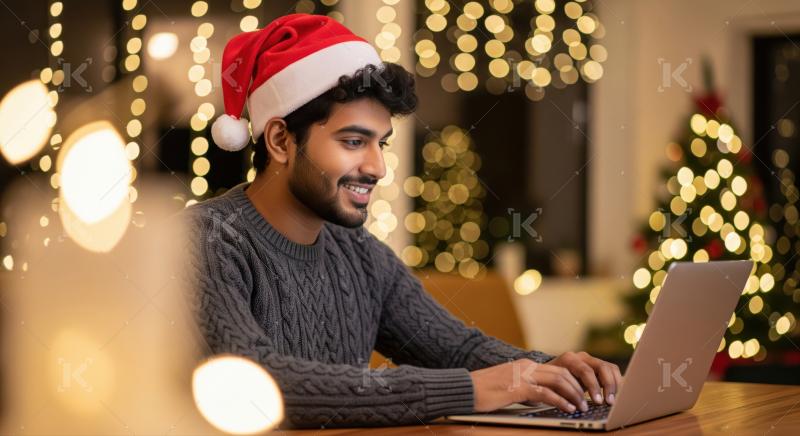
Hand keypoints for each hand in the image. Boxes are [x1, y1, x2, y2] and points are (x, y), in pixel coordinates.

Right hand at [470, 358, 588, 413]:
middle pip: (561, 373)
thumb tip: (539, 399)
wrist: (465, 388)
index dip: (571, 382)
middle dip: (577, 387)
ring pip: (558, 381)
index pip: (556, 370)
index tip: (580, 393)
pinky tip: (567, 408)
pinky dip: (560, 401)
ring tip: (581, 406)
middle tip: (586, 401)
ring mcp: (522, 376)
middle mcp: (526, 367)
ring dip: (573, 394)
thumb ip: (525, 389)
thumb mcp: (508, 386)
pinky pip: (546, 393)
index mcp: (524, 365)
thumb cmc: (483, 390)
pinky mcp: (518, 388)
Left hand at [546, 351, 622, 405]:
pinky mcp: (599, 365)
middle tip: (609, 402)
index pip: (586, 371)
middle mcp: (581, 357)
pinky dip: (616, 382)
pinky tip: (614, 395)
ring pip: (609, 368)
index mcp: (569, 360)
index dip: (594, 386)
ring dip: (614, 385)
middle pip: (601, 367)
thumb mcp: (553, 388)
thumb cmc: (551, 383)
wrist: (550, 374)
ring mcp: (591, 360)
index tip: (598, 402)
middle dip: (607, 385)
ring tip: (613, 400)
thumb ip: (564, 395)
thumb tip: (576, 407)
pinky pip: (612, 370)